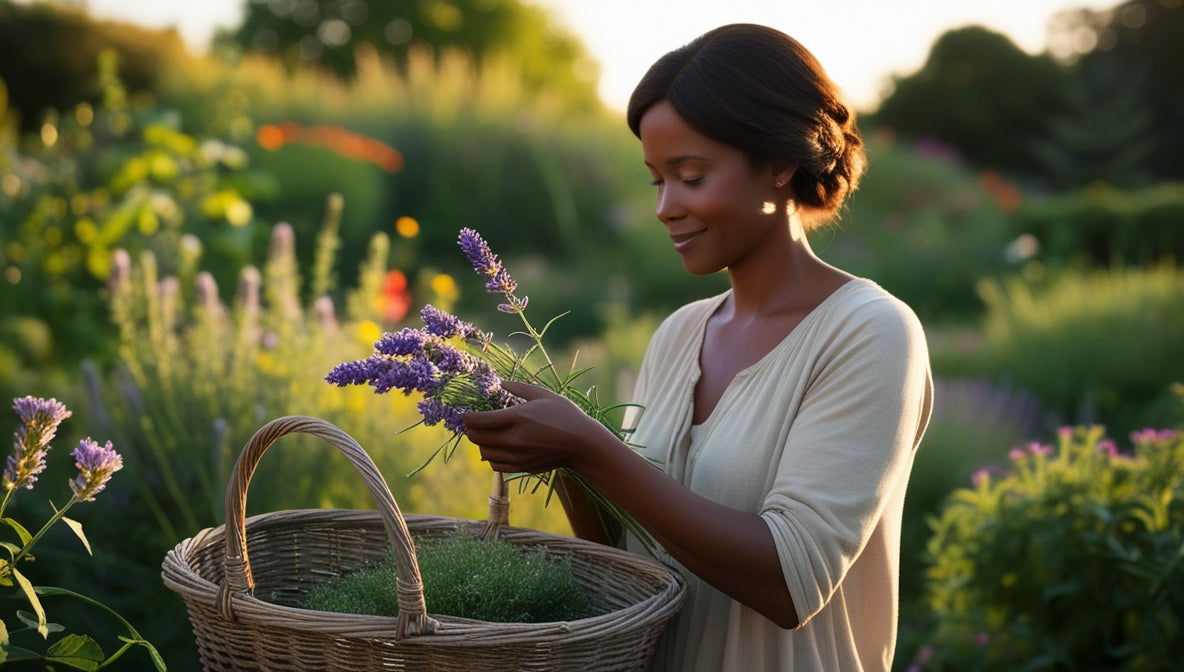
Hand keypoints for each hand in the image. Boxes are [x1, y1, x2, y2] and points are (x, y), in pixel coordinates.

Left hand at [462, 380, 612, 473]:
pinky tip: (499, 446)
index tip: (465, 412)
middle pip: (476, 437)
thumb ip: (518, 387)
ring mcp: (517, 456)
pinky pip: (494, 464)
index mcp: (518, 418)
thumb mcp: (543, 394)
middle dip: (471, 429)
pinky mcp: (521, 467)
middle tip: (474, 421)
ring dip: (481, 443)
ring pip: (483, 452)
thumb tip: (500, 382)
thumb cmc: (565, 415)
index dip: (466, 416)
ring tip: (488, 433)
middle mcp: (514, 439)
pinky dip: (491, 455)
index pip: (479, 421)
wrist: (582, 444)